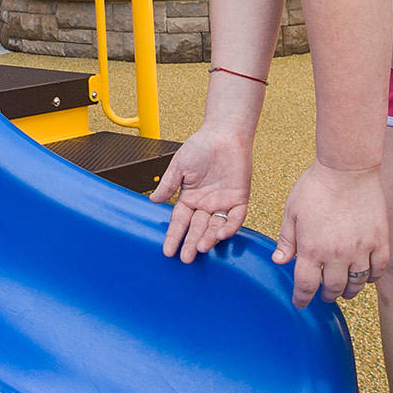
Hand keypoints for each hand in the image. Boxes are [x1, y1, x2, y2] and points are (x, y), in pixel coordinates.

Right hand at [149, 128, 251, 262]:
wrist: (224, 133)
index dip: (174, 236)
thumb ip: (168, 185)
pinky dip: (229, 227)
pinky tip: (220, 234)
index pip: (180, 222)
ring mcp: (222, 203)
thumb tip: (153, 200)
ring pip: (215, 227)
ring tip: (200, 248)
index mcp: (189, 198)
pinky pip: (235, 218)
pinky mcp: (239, 199)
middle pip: (196, 229)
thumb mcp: (179, 166)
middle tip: (185, 258)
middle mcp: (205, 204)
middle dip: (190, 243)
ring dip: (208, 238)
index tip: (167, 250)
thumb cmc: (201, 146)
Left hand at [269, 161, 387, 306]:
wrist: (347, 170)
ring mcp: (361, 249)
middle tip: (325, 296)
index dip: (301, 299)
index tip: (300, 303)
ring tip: (345, 291)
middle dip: (327, 296)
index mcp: (312, 249)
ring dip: (349, 291)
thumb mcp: (292, 212)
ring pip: (357, 283)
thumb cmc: (315, 187)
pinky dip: (372, 278)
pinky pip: (379, 269)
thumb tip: (279, 261)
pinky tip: (366, 277)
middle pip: (333, 289)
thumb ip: (287, 240)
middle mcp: (337, 254)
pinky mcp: (380, 240)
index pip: (305, 286)